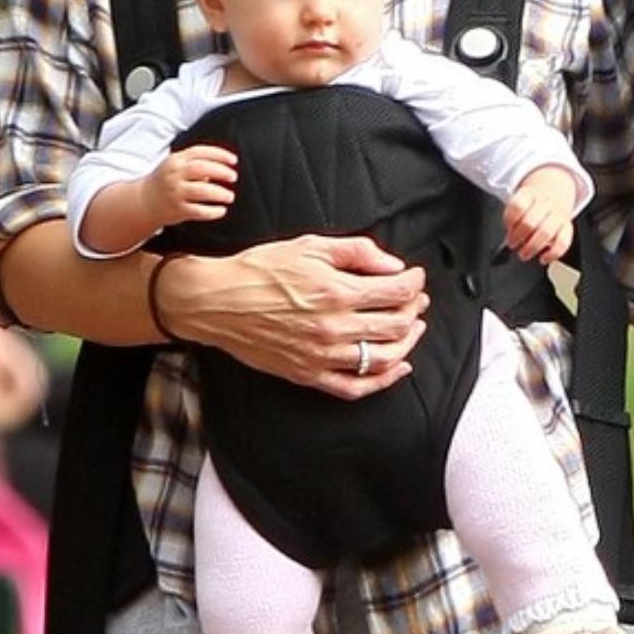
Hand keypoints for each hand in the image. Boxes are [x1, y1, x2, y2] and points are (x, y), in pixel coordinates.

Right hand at [146, 145, 237, 229]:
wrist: (144, 201)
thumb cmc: (167, 180)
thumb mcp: (177, 165)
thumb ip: (197, 162)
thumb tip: (224, 167)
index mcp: (176, 160)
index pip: (200, 152)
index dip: (219, 154)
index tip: (234, 160)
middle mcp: (174, 175)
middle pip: (202, 169)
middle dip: (221, 171)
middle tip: (233, 176)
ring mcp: (175, 192)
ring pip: (202, 191)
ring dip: (220, 193)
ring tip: (229, 196)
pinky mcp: (177, 210)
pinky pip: (198, 211)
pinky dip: (212, 212)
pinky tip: (221, 210)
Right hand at [158, 234, 429, 399]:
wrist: (216, 301)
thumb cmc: (260, 270)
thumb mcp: (309, 246)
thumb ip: (357, 252)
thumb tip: (392, 265)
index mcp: (337, 292)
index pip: (396, 292)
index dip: (414, 283)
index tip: (415, 277)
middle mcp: (334, 327)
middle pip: (396, 325)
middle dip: (414, 310)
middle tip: (417, 300)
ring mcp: (322, 355)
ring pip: (383, 358)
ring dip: (408, 343)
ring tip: (413, 329)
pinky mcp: (308, 374)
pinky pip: (355, 387)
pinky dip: (383, 381)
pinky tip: (397, 368)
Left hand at [504, 165, 577, 265]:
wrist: (555, 191)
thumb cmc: (532, 204)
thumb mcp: (519, 202)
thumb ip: (512, 218)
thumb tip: (508, 239)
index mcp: (529, 195)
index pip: (518, 206)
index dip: (510, 220)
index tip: (507, 228)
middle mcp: (546, 203)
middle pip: (530, 221)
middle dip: (518, 236)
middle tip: (512, 244)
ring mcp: (558, 215)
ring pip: (546, 232)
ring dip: (532, 246)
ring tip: (524, 254)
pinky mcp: (567, 227)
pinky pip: (563, 242)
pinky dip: (553, 253)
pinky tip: (543, 258)